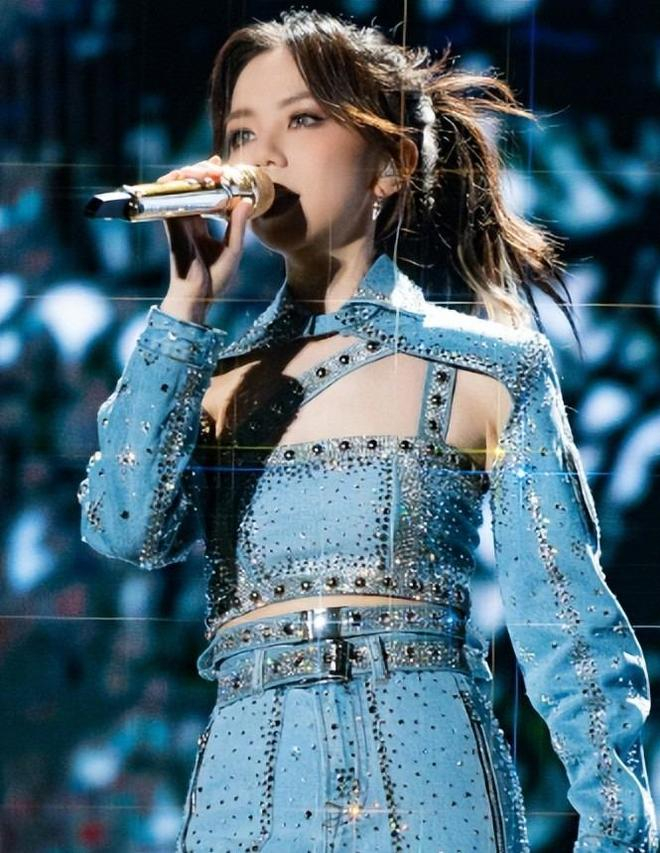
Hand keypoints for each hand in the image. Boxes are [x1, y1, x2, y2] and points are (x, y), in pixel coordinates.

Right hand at [156, 154, 252, 323]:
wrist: (197, 296)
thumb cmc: (215, 279)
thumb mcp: (233, 249)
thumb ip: (238, 226)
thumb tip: (247, 202)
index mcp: (200, 224)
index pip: (203, 193)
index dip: (209, 176)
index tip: (220, 165)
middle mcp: (187, 218)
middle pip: (190, 185)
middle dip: (202, 170)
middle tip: (217, 168)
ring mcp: (178, 219)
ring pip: (179, 186)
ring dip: (191, 173)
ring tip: (209, 171)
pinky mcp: (171, 223)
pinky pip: (168, 197)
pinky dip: (175, 183)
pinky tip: (189, 176)